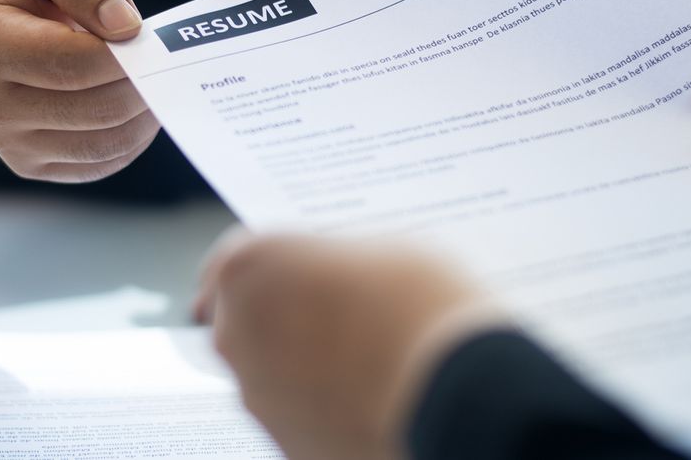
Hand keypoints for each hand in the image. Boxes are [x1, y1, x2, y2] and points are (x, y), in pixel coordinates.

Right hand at [0, 0, 158, 182]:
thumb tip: (124, 24)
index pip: (74, 64)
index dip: (124, 54)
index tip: (146, 34)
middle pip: (97, 109)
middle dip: (143, 84)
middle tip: (163, 60)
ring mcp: (7, 143)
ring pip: (105, 144)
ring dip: (144, 114)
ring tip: (153, 79)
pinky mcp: (30, 166)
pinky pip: (100, 164)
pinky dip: (132, 137)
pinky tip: (134, 106)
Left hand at [204, 234, 505, 459]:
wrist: (460, 397)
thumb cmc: (423, 311)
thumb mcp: (386, 250)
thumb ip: (338, 259)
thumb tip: (337, 275)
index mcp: (252, 268)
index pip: (231, 259)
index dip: (266, 262)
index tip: (284, 268)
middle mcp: (238, 334)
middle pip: (245, 316)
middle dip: (281, 312)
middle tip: (338, 309)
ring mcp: (257, 397)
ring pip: (267, 369)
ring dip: (300, 360)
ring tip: (363, 354)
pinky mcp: (285, 444)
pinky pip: (294, 412)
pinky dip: (318, 403)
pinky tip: (367, 393)